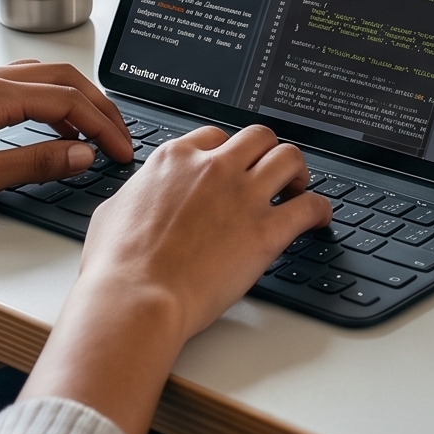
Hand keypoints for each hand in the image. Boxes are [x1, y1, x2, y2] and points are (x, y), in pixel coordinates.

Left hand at [0, 63, 136, 233]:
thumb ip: (35, 163)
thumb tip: (81, 154)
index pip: (67, 101)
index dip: (102, 126)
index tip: (120, 151)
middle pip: (63, 79)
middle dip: (98, 108)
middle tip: (120, 139)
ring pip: (43, 77)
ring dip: (76, 100)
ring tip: (96, 130)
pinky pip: (22, 85)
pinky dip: (51, 101)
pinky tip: (53, 126)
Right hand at [22, 124, 329, 433]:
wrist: (135, 298)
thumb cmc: (117, 266)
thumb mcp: (113, 211)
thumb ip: (137, 194)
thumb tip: (141, 196)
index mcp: (176, 160)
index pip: (215, 135)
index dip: (227, 151)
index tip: (233, 166)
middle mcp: (213, 168)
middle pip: (258, 137)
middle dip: (266, 152)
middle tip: (270, 173)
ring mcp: (242, 197)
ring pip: (289, 158)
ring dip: (298, 170)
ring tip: (297, 188)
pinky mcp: (265, 231)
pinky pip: (309, 206)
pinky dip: (320, 208)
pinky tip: (319, 217)